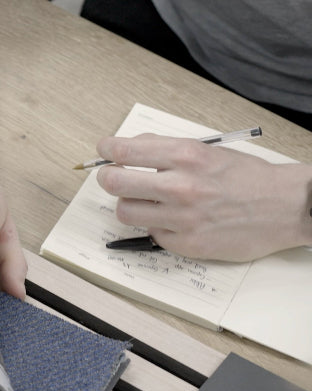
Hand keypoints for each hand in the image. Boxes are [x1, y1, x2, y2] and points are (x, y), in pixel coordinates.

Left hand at [96, 134, 311, 260]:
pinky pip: (150, 233)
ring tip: (145, 201)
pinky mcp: (186, 243)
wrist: (286, 207)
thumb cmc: (247, 177)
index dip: (106, 150)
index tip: (104, 151)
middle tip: (112, 177)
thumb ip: (165, 149)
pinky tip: (173, 219)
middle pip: (114, 182)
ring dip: (129, 204)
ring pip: (125, 211)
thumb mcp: (207, 150)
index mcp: (186, 156)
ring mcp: (182, 218)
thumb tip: (127, 147)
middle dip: (107, 177)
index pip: (124, 150)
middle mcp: (181, 186)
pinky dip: (155, 226)